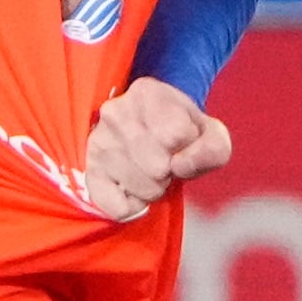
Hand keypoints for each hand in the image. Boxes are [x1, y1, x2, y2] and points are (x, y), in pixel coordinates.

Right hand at [79, 76, 233, 219]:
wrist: (150, 133)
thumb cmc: (183, 133)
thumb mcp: (212, 134)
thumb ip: (213, 148)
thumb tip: (180, 166)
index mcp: (147, 93)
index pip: (178, 135)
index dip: (188, 146)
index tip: (181, 141)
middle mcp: (115, 112)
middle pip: (158, 167)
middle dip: (170, 171)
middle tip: (165, 160)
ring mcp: (98, 142)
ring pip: (141, 189)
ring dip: (153, 188)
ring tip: (148, 169)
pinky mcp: (88, 171)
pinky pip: (117, 207)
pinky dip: (133, 207)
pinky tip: (133, 189)